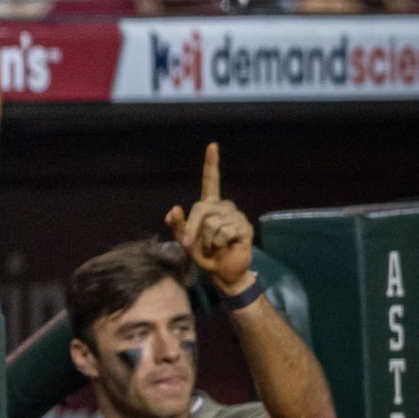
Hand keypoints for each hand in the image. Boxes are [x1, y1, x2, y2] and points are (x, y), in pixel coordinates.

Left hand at [165, 142, 254, 290]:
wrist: (222, 271)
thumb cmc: (204, 253)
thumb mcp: (185, 239)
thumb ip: (176, 224)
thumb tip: (174, 209)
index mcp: (211, 205)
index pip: (211, 180)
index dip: (211, 163)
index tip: (212, 146)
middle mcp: (225, 207)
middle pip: (200, 209)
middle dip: (191, 229)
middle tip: (191, 244)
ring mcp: (236, 216)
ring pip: (211, 223)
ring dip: (206, 240)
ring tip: (215, 246)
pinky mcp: (244, 229)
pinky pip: (223, 232)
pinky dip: (217, 243)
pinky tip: (224, 247)